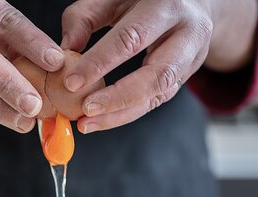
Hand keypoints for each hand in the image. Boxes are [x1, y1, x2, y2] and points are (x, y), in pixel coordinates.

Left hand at [59, 0, 256, 132]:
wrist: (191, 2)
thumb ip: (85, 17)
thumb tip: (65, 51)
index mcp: (166, 5)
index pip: (131, 39)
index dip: (100, 63)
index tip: (70, 83)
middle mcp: (188, 32)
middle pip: (156, 74)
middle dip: (117, 97)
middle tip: (85, 110)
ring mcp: (192, 57)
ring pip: (160, 93)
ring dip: (121, 113)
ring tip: (89, 123)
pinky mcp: (186, 76)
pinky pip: (157, 100)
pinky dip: (127, 113)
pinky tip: (103, 120)